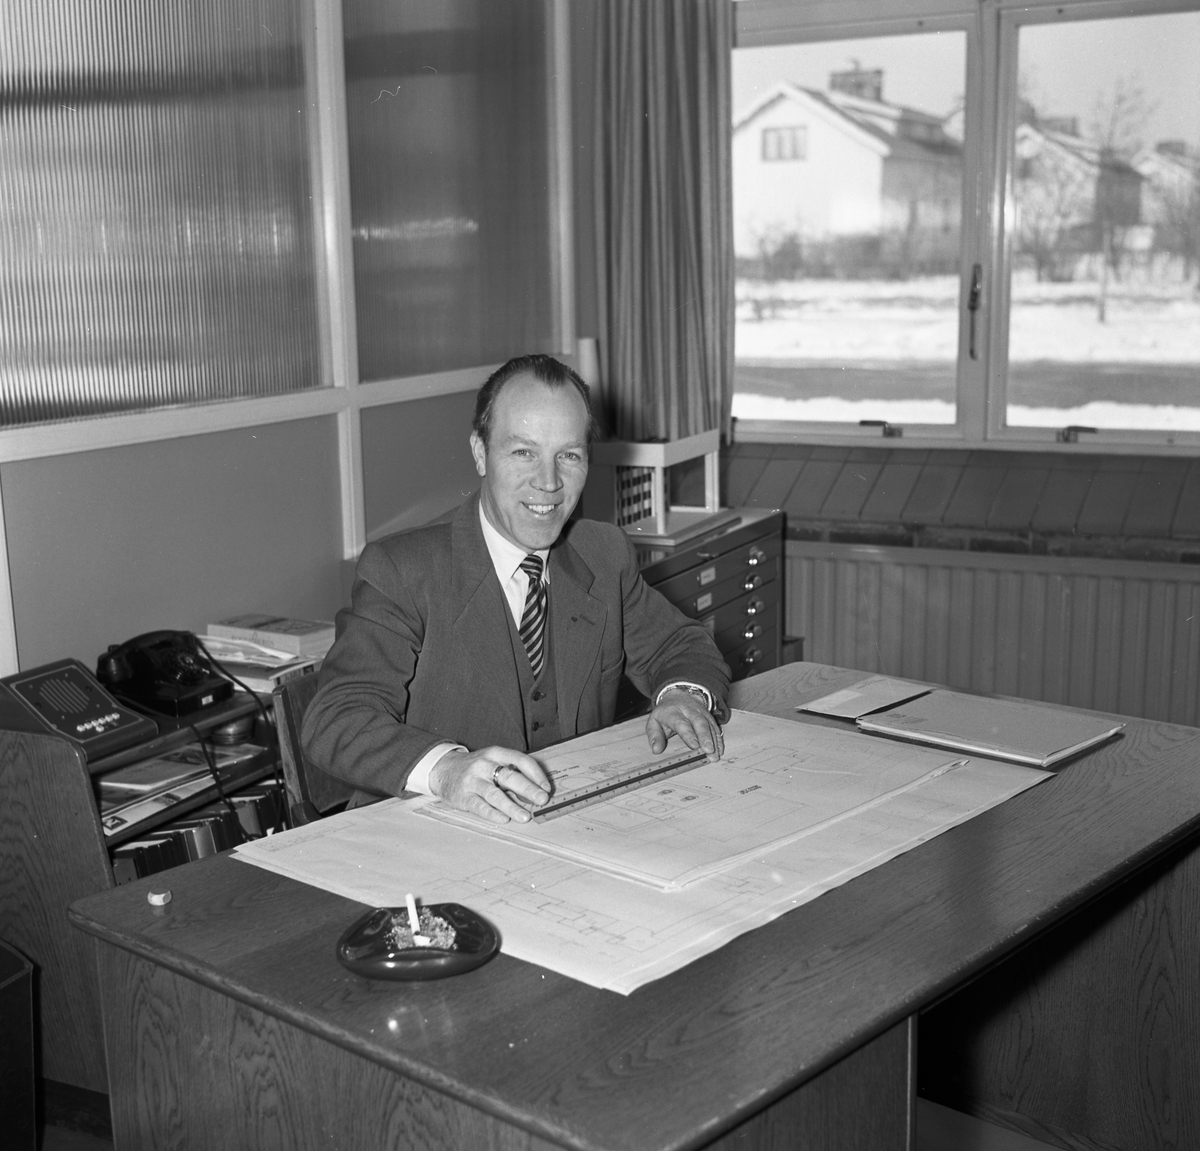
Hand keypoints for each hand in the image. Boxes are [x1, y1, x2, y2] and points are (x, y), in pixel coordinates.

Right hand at [427, 746, 550, 823]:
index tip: (547, 788)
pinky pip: (479, 806)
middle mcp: (484, 765)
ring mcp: (472, 780)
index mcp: (496, 753)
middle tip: (542, 800)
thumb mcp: (493, 762)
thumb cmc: (476, 768)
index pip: (520, 760)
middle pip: (509, 776)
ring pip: (494, 794)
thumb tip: (537, 792)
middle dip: (528, 789)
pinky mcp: (463, 796)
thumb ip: (512, 773)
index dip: (536, 774)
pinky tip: (503, 819)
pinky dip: (492, 813)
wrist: (443, 770)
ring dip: (511, 806)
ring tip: (525, 817)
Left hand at [646, 688, 723, 759]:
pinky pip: (715, 727)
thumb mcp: (654, 721)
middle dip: (705, 737)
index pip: (681, 723)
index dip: (688, 734)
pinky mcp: (708, 716)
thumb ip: (654, 736)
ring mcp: (700, 713)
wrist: (678, 695)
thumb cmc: (665, 713)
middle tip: (709, 750)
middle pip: (699, 722)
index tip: (694, 745)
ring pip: (709, 725)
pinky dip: (718, 739)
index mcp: (673, 712)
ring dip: (713, 740)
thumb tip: (656, 750)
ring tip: (715, 755)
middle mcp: (689, 711)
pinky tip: (720, 750)